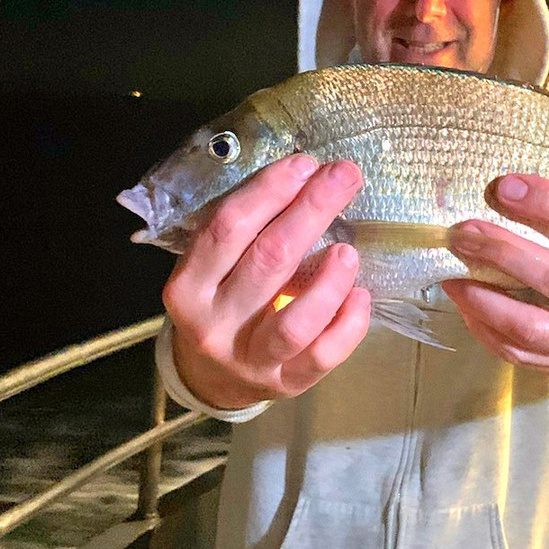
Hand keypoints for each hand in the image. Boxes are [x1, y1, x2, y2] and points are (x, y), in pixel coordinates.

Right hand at [163, 155, 369, 408]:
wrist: (212, 379)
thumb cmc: (220, 304)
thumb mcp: (211, 269)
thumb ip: (245, 231)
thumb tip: (307, 176)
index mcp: (187, 287)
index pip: (227, 229)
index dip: (269, 191)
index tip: (305, 164)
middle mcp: (213, 325)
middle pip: (267, 262)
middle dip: (311, 212)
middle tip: (344, 177)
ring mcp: (251, 360)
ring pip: (294, 323)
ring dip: (329, 281)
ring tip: (349, 251)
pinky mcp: (287, 384)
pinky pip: (322, 356)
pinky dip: (347, 325)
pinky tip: (361, 295)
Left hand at [440, 174, 548, 390]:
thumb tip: (511, 193)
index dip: (546, 203)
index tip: (502, 187)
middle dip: (502, 251)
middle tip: (463, 232)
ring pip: (530, 325)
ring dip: (483, 297)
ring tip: (452, 273)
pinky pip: (518, 353)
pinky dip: (485, 327)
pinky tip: (467, 303)